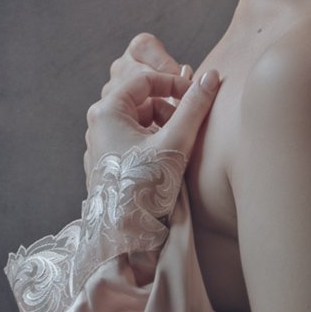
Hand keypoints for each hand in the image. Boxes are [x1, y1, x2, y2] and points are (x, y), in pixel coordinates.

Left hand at [84, 32, 219, 187]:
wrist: (125, 234)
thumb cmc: (144, 186)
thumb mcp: (175, 141)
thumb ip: (194, 106)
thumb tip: (212, 77)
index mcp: (107, 111)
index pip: (145, 79)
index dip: (174, 82)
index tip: (197, 94)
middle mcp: (98, 125)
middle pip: (142, 101)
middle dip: (170, 110)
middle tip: (191, 125)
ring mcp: (101, 145)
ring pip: (140, 122)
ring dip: (164, 128)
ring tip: (181, 147)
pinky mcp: (108, 164)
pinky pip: (133, 141)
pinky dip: (154, 143)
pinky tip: (167, 161)